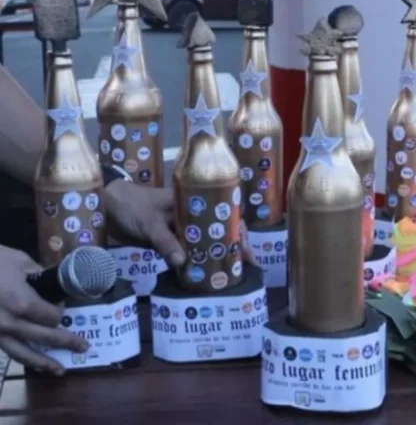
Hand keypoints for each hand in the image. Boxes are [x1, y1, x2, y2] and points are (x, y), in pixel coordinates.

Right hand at [0, 245, 88, 374]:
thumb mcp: (20, 261)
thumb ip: (40, 275)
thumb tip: (53, 284)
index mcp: (22, 303)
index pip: (52, 317)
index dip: (60, 313)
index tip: (62, 308)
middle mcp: (10, 323)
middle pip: (44, 337)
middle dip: (67, 342)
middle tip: (84, 347)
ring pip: (23, 353)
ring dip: (44, 362)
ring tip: (60, 370)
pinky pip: (7, 351)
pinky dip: (22, 358)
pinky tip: (33, 362)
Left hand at [103, 181, 257, 266]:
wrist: (104, 206)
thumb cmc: (131, 206)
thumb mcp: (150, 222)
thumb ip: (165, 241)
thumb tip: (183, 263)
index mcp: (194, 202)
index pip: (225, 216)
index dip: (239, 233)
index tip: (247, 252)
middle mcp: (192, 215)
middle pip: (218, 232)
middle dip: (231, 249)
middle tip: (242, 269)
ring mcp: (179, 229)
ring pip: (203, 244)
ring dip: (213, 257)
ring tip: (226, 275)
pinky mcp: (167, 241)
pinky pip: (186, 252)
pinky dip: (193, 263)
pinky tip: (200, 275)